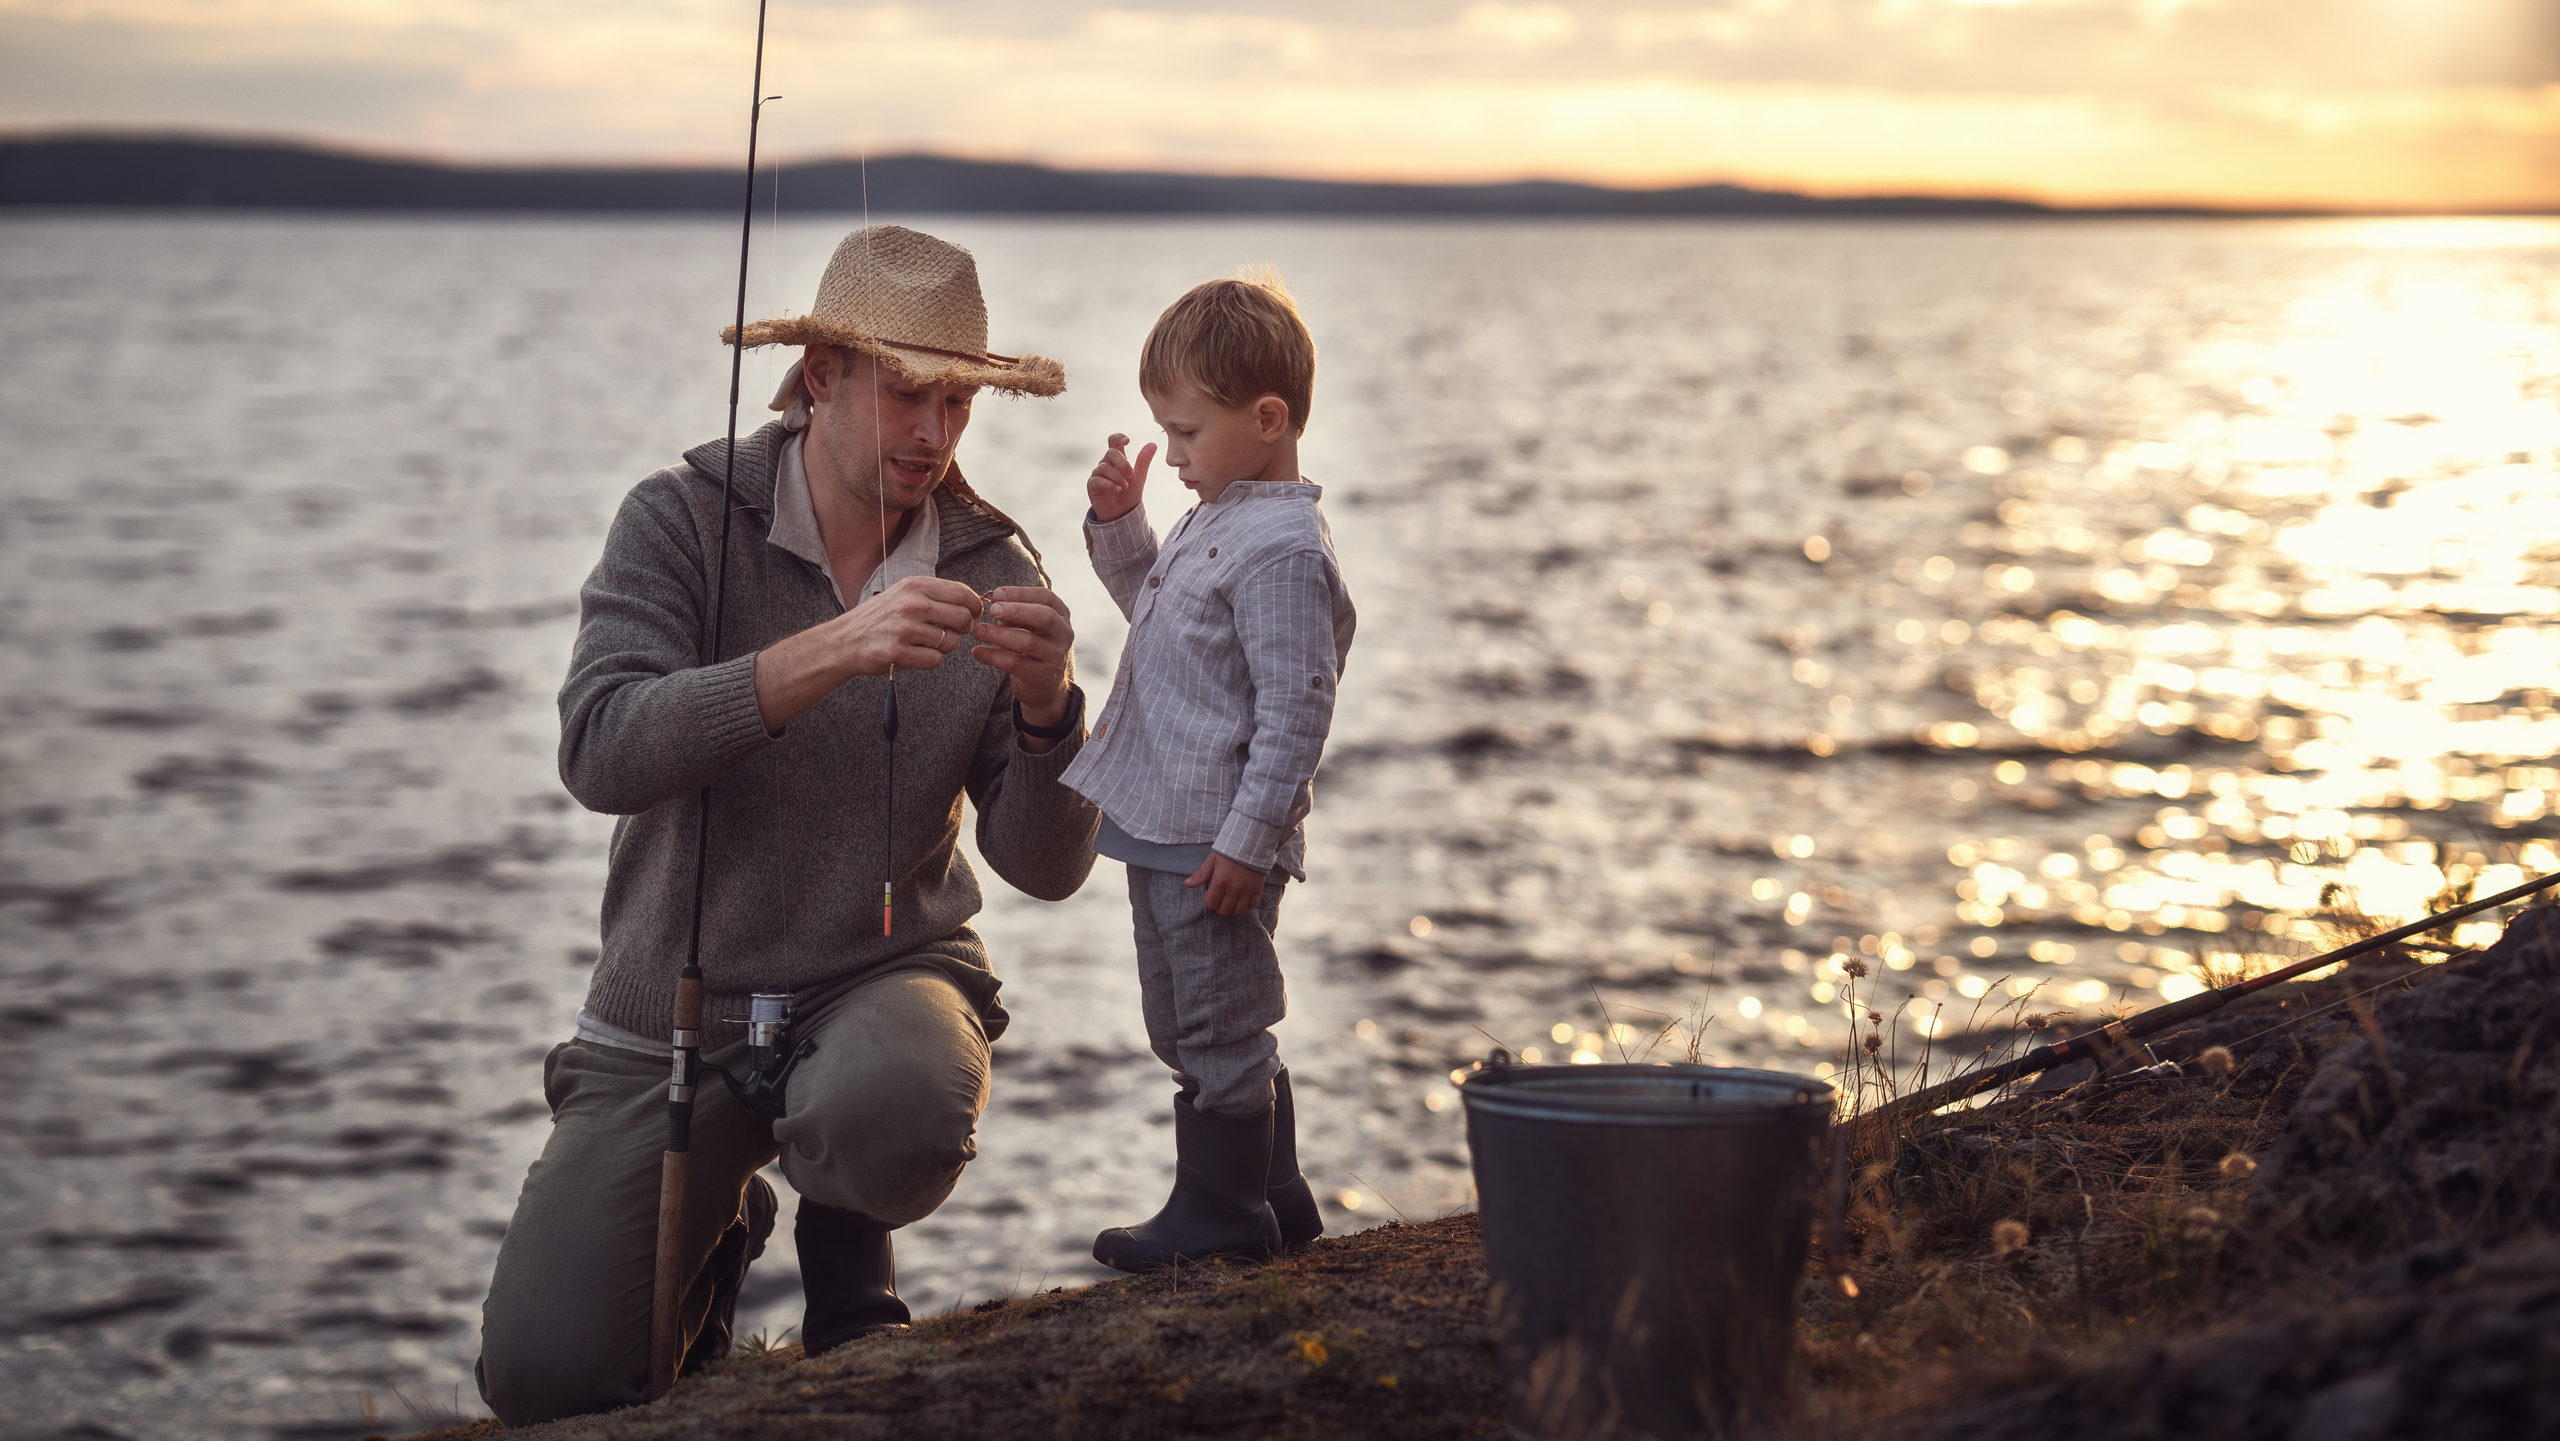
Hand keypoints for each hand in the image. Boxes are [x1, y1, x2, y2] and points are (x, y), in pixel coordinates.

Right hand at [843, 575, 985, 674]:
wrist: (845, 640)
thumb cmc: (880, 617)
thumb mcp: (904, 593)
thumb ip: (934, 595)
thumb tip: (971, 602)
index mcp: (915, 586)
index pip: (962, 593)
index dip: (974, 606)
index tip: (973, 614)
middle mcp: (912, 604)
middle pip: (962, 618)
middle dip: (962, 629)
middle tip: (949, 632)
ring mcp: (905, 628)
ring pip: (951, 642)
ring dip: (943, 646)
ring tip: (924, 642)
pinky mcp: (899, 652)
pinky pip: (935, 660)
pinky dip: (929, 660)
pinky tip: (914, 654)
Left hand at [970, 585, 1075, 744]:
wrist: (1043, 685)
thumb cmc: (1031, 647)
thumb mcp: (1027, 625)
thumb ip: (1014, 612)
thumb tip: (993, 601)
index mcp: (1061, 615)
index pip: (1045, 597)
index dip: (1020, 593)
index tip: (996, 594)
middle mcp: (1064, 634)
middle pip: (1045, 616)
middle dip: (1016, 611)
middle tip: (992, 610)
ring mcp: (1056, 656)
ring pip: (1028, 641)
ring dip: (999, 634)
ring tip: (978, 631)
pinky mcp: (1043, 676)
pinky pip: (1015, 663)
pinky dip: (993, 656)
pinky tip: (977, 651)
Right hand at [1088, 433, 1154, 522]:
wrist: (1123, 514)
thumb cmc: (1130, 494)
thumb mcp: (1139, 477)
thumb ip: (1143, 461)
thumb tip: (1153, 444)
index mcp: (1117, 459)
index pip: (1113, 441)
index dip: (1118, 437)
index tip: (1128, 441)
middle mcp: (1106, 464)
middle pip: (1110, 453)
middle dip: (1123, 463)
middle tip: (1131, 475)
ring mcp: (1098, 474)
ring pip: (1104, 467)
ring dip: (1117, 477)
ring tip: (1125, 487)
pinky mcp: (1092, 485)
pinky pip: (1098, 479)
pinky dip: (1109, 484)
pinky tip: (1118, 489)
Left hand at [1184, 851, 1267, 916]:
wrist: (1251, 842)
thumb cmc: (1229, 850)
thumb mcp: (1213, 860)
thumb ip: (1201, 874)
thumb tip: (1187, 884)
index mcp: (1220, 881)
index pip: (1211, 903)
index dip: (1209, 900)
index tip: (1210, 893)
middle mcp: (1234, 888)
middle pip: (1225, 911)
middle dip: (1220, 907)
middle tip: (1220, 898)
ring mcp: (1247, 890)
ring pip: (1239, 911)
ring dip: (1233, 908)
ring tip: (1231, 900)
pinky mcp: (1257, 888)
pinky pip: (1252, 905)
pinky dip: (1246, 904)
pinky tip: (1242, 897)